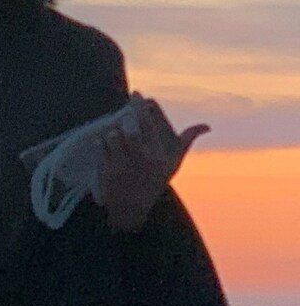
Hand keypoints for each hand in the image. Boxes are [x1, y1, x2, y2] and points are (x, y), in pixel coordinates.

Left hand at [93, 92, 209, 232]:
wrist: (131, 211)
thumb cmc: (153, 184)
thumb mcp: (172, 165)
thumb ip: (186, 141)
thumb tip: (206, 126)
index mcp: (156, 154)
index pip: (148, 123)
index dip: (140, 105)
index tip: (136, 94)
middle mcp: (139, 160)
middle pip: (130, 128)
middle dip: (126, 116)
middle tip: (125, 111)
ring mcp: (120, 167)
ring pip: (112, 135)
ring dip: (112, 129)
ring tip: (116, 132)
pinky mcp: (105, 172)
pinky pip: (99, 147)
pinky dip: (101, 141)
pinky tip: (105, 143)